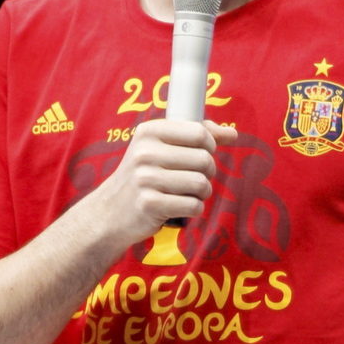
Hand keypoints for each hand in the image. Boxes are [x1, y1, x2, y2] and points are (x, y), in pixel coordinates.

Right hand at [98, 119, 237, 245]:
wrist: (110, 212)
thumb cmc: (144, 176)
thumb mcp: (160, 147)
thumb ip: (196, 136)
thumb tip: (233, 134)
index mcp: (149, 131)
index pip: (199, 132)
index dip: (210, 146)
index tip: (203, 154)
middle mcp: (145, 152)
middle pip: (204, 159)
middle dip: (208, 173)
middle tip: (194, 178)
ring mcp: (145, 179)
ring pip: (201, 184)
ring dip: (202, 193)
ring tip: (188, 193)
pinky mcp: (150, 204)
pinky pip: (193, 206)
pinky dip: (194, 209)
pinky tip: (180, 207)